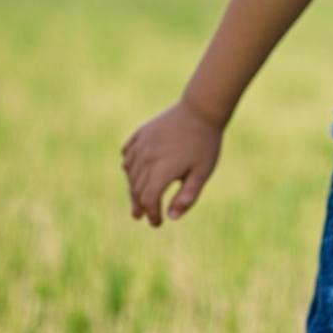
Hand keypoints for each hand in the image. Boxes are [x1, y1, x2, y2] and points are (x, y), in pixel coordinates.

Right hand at [121, 98, 222, 227]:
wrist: (201, 109)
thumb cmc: (205, 143)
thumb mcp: (202, 172)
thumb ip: (188, 196)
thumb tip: (171, 217)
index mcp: (162, 171)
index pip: (149, 201)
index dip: (151, 214)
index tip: (157, 222)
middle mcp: (147, 159)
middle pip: (136, 189)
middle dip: (139, 205)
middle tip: (140, 215)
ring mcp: (141, 145)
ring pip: (129, 172)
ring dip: (132, 187)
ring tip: (137, 197)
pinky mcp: (141, 133)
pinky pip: (127, 153)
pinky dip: (128, 165)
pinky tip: (132, 170)